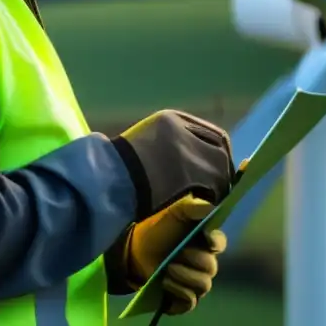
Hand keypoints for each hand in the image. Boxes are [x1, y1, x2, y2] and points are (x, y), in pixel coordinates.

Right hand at [111, 110, 234, 220]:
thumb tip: (194, 153)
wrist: (104, 180)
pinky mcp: (189, 175)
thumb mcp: (145, 141)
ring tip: (208, 198)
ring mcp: (188, 152)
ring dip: (218, 185)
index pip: (213, 134)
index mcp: (172, 119)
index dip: (217, 152)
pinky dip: (212, 198)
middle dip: (221, 168)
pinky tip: (202, 207)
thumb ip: (171, 142)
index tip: (215, 166)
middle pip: (221, 149)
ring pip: (219, 169)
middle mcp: (184, 131)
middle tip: (217, 186)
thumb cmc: (117, 165)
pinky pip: (212, 188)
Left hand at [126, 195, 226, 314]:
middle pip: (212, 267)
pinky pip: (191, 301)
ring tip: (168, 268)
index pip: (220, 243)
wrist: (135, 250)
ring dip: (184, 276)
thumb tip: (214, 209)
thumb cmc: (158, 229)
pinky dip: (179, 291)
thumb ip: (195, 207)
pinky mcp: (184, 298)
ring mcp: (195, 282)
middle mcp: (205, 263)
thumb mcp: (175, 211)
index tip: (207, 237)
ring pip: (203, 285)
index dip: (216, 242)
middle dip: (194, 260)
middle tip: (176, 254)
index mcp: (205, 241)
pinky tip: (165, 282)